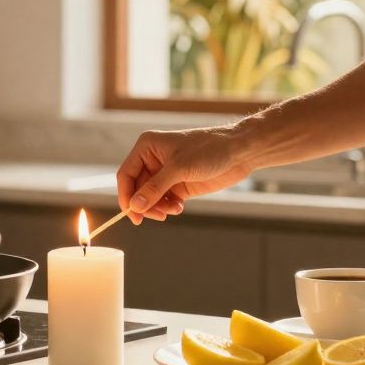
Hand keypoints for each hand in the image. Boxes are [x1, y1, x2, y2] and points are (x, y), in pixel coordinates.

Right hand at [116, 125, 250, 223]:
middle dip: (145, 204)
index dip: (126, 196)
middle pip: (137, 189)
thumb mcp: (179, 168)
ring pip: (150, 198)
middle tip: (158, 216)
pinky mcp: (178, 185)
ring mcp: (166, 174)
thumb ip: (155, 188)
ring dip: (158, 207)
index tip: (132, 215)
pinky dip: (168, 207)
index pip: (126, 175)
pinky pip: (164, 201)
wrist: (238, 152)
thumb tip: (135, 206)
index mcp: (147, 147)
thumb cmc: (209, 150)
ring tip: (173, 209)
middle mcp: (152, 160)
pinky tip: (180, 207)